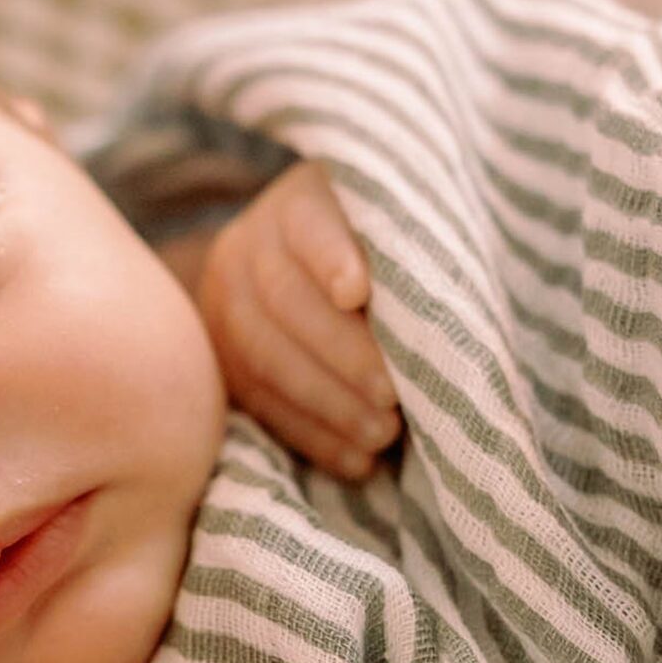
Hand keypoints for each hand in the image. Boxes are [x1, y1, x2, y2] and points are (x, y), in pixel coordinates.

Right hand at [185, 161, 400, 477]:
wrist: (323, 268)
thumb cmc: (392, 249)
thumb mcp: (403, 231)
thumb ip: (411, 254)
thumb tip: (439, 315)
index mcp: (300, 201)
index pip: (309, 225)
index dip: (329, 257)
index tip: (357, 293)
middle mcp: (248, 245)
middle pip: (284, 300)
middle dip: (342, 356)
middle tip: (394, 397)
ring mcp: (224, 302)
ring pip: (263, 356)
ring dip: (328, 405)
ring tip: (384, 435)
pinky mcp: (223, 359)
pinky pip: (257, 402)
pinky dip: (310, 435)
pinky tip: (356, 461)